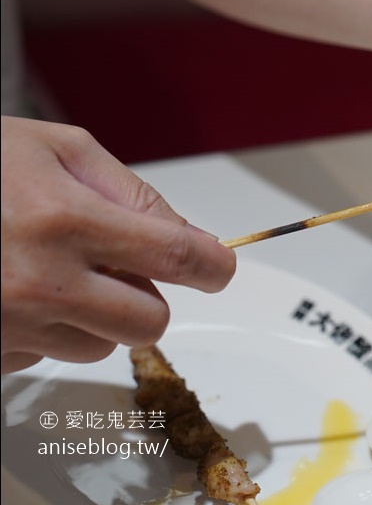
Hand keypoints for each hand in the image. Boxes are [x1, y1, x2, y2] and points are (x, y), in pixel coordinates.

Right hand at [1, 117, 235, 374]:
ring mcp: (10, 326)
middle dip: (147, 296)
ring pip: (100, 345)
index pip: (176, 258)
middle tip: (119, 266)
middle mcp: (40, 282)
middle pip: (148, 322)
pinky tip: (16, 292)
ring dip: (96, 315)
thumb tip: (188, 236)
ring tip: (53, 271)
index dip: (212, 266)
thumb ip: (131, 192)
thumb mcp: (57, 148)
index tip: (218, 268)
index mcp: (66, 220)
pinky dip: (47, 330)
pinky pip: (47, 356)